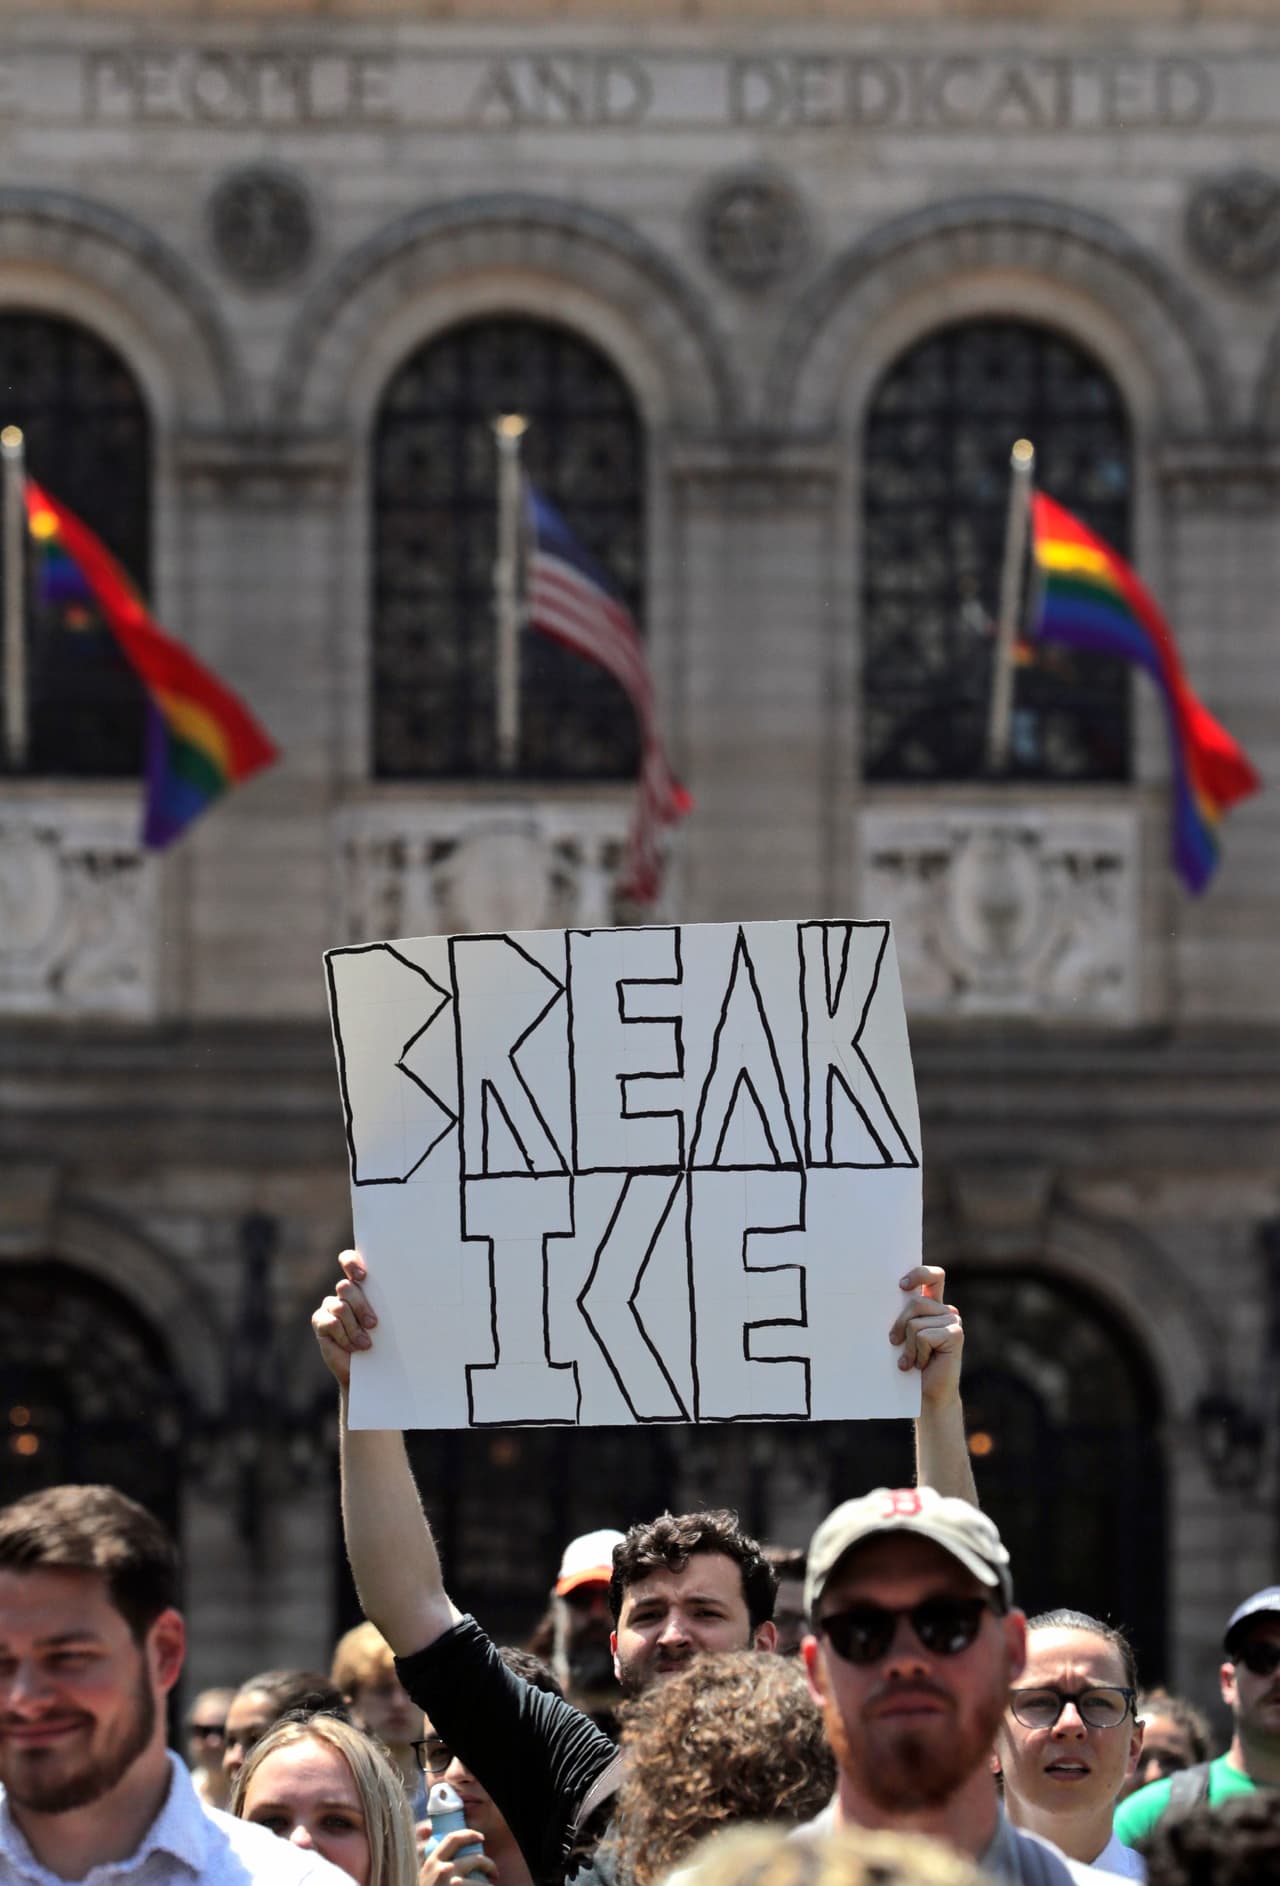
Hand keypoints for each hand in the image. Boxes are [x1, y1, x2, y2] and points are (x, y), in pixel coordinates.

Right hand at [311, 1248, 376, 1388]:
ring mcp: (330, 1305)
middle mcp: (343, 1292)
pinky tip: (353, 1347)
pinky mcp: (320, 1321)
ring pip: (340, 1306)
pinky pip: (331, 1322)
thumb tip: (406, 1290)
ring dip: (355, 1327)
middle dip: (361, 1306)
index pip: (349, 1260)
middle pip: (346, 1287)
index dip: (351, 1262)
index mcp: (361, 1284)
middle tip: (373, 1324)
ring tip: (366, 1343)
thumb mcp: (388, 1320)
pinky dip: (344, 1336)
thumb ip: (387, 1303)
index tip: (362, 1276)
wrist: (369, 1369)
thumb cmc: (384, 1340)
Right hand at [420, 1830, 496, 1885]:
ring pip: (481, 1882)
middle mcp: (443, 1871)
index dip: (470, 1834)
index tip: (480, 1837)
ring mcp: (452, 1885)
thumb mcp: (423, 1874)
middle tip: (494, 1872)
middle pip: (475, 1859)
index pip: (453, 1838)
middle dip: (489, 1863)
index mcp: (432, 1862)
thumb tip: (427, 1827)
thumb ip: (427, 1854)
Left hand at [890, 1265, 962, 1404]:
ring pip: (916, 1323)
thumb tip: (879, 1299)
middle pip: (915, 1303)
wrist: (928, 1395)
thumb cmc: (911, 1365)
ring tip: (912, 1361)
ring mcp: (953, 1321)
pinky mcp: (956, 1334)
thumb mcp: (903, 1336)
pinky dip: (918, 1354)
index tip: (901, 1285)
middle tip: (894, 1342)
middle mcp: (945, 1310)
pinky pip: (923, 1336)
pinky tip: (922, 1365)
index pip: (933, 1277)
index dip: (919, 1274)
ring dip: (909, 1346)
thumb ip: (903, 1317)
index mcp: (933, 1307)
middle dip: (899, 1324)